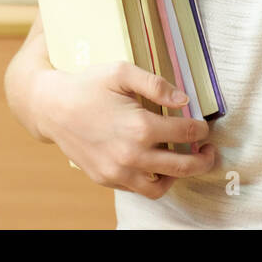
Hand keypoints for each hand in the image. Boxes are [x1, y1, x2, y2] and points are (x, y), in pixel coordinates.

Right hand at [34, 62, 215, 199]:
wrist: (51, 107)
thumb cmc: (87, 85)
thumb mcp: (121, 71)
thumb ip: (155, 83)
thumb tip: (184, 99)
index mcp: (139, 126)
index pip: (185, 133)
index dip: (200, 129)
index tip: (203, 126)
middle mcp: (131, 155)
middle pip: (183, 166)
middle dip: (203, 159)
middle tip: (209, 151)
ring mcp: (118, 171)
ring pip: (163, 186)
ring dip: (180, 175)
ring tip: (185, 162)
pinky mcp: (107, 179)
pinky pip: (139, 190)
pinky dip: (154, 181)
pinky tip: (158, 166)